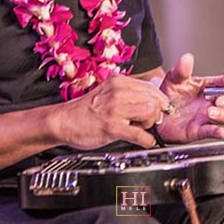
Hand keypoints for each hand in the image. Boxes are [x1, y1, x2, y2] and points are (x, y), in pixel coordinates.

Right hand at [54, 74, 169, 149]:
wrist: (63, 121)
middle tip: (149, 122)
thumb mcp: (107, 93)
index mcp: (118, 82)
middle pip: (154, 99)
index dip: (159, 101)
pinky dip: (147, 140)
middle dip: (157, 113)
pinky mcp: (111, 127)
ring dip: (151, 124)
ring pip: (150, 112)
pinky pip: (139, 134)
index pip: (151, 87)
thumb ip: (127, 94)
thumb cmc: (86, 110)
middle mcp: (117, 92)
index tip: (160, 110)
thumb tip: (150, 99)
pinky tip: (144, 141)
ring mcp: (114, 109)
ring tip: (142, 129)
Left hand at [155, 53, 223, 143]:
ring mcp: (209, 117)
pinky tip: (220, 131)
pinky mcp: (201, 130)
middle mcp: (214, 102)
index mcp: (212, 87)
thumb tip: (187, 58)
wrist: (156, 112)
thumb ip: (181, 69)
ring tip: (210, 112)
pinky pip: (214, 132)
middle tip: (220, 100)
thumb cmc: (169, 94)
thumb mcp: (174, 79)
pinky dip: (219, 132)